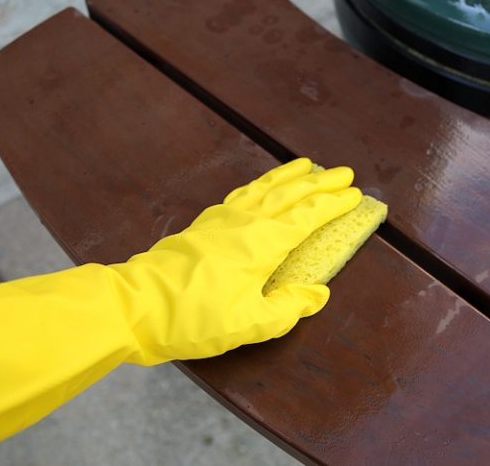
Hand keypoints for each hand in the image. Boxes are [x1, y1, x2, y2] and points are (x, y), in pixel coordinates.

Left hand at [110, 158, 361, 364]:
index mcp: (263, 243)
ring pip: (264, 187)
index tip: (355, 194)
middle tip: (344, 172)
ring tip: (307, 164)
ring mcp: (221, 219)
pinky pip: (242, 194)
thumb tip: (318, 293)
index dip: (333, 204)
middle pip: (290, 193)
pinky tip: (261, 187)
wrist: (134, 306)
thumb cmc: (193, 317)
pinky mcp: (203, 225)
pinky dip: (260, 185)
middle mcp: (245, 222)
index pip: (308, 216)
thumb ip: (288, 308)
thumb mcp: (249, 324)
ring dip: (289, 175)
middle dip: (320, 182)